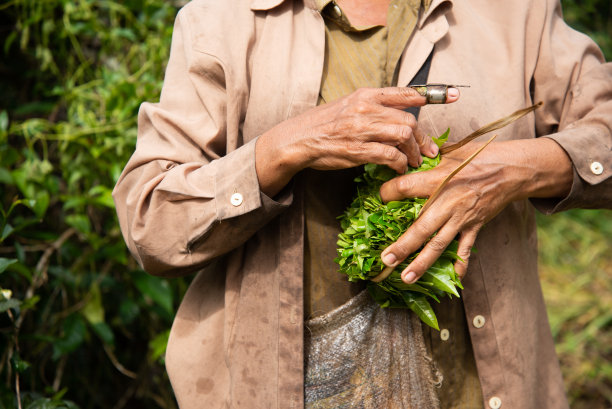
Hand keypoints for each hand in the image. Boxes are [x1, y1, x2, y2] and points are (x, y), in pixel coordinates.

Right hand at [255, 86, 458, 195]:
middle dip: (423, 138)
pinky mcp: (357, 150)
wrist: (297, 139)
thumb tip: (399, 116)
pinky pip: (389, 156)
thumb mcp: (349, 106)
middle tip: (428, 152)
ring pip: (403, 136)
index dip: (434, 95)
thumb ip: (374, 107)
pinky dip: (399, 164)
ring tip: (413, 162)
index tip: (454, 95)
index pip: (406, 93)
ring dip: (413, 153)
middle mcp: (366, 108)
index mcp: (366, 95)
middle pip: (409, 120)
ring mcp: (362, 128)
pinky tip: (398, 169)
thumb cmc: (324, 125)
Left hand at [378, 138, 571, 283]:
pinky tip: (453, 278)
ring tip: (406, 277)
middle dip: (402, 246)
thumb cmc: (478, 157)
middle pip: (421, 227)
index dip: (388, 193)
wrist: (512, 169)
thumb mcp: (450, 151)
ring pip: (439, 244)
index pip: (405, 188)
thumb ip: (426, 157)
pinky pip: (466, 249)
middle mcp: (448, 202)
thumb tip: (404, 155)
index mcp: (438, 178)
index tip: (379, 198)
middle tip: (385, 260)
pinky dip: (460, 264)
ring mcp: (462, 217)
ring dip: (422, 263)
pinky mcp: (475, 226)